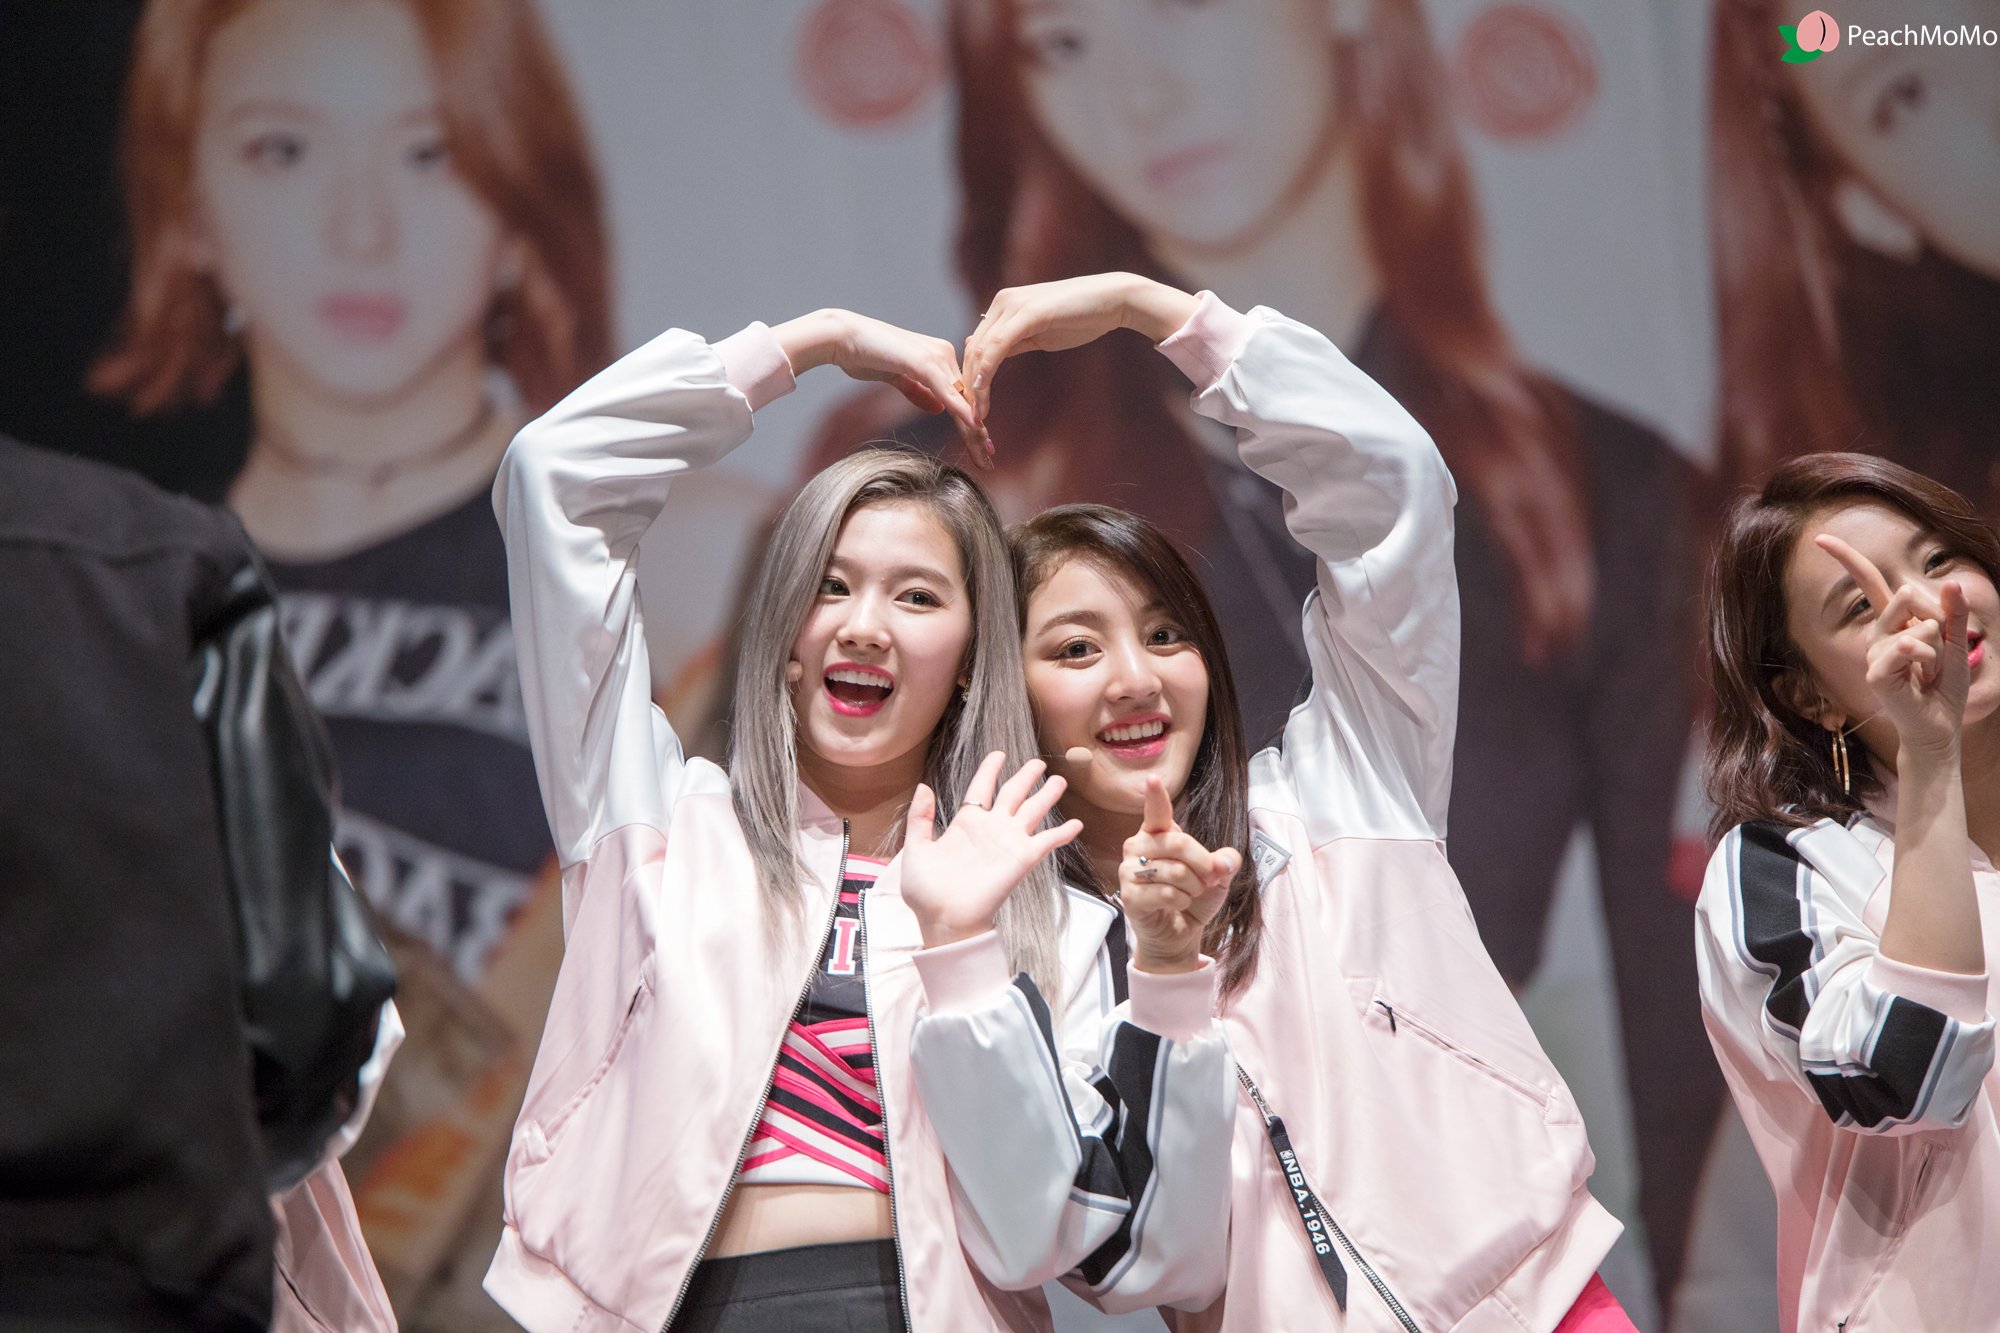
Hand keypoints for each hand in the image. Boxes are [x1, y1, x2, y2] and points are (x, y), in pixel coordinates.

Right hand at [772, 309, 987, 460]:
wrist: (841, 337)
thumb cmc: (864, 354)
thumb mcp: (897, 378)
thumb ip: (918, 391)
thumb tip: (937, 409)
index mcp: (939, 358)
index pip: (961, 398)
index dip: (971, 425)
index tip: (981, 450)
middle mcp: (944, 354)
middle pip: (967, 401)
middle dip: (978, 434)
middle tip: (989, 460)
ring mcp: (935, 356)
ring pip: (961, 399)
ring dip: (974, 429)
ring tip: (985, 453)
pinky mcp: (922, 360)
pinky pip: (946, 389)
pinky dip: (960, 408)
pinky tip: (974, 425)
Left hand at [902, 752, 1083, 948]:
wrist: (945, 919)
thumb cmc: (926, 891)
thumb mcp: (916, 849)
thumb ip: (920, 817)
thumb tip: (924, 786)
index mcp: (966, 823)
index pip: (981, 788)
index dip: (990, 770)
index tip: (999, 754)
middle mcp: (991, 828)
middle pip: (1013, 793)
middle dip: (1026, 777)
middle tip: (1039, 763)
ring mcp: (1009, 842)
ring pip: (1033, 810)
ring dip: (1047, 796)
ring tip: (1060, 781)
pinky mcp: (1022, 859)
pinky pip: (1047, 841)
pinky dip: (1062, 832)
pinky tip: (1077, 823)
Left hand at [960, 275, 1199, 424]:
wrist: (1112, 300)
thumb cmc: (1081, 317)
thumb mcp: (1040, 334)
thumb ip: (1014, 343)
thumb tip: (989, 358)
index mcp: (1004, 305)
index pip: (977, 344)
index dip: (970, 376)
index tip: (972, 405)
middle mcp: (1002, 301)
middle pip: (973, 349)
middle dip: (968, 385)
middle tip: (969, 416)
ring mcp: (1013, 305)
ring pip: (981, 350)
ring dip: (975, 385)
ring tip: (976, 414)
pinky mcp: (1027, 313)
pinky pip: (997, 347)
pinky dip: (987, 372)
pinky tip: (983, 393)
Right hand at [1118, 777, 1238, 974]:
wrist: (1180, 935)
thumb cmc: (1193, 898)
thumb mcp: (1218, 876)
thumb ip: (1225, 861)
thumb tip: (1225, 862)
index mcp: (1157, 835)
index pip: (1156, 812)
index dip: (1155, 796)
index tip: (1152, 780)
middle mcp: (1138, 848)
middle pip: (1179, 842)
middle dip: (1203, 864)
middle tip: (1209, 878)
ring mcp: (1130, 871)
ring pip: (1175, 871)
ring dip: (1193, 887)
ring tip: (1190, 894)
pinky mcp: (1130, 896)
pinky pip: (1166, 893)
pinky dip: (1182, 902)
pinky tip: (1177, 905)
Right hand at [1815, 534, 1969, 757]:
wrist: (1938, 727)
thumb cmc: (1943, 686)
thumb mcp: (1957, 642)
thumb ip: (1954, 613)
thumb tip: (1950, 582)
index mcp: (1892, 623)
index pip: (1868, 582)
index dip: (1845, 558)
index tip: (1820, 538)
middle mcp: (1878, 634)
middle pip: (1907, 595)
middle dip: (1938, 621)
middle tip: (1935, 656)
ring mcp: (1874, 653)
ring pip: (1919, 625)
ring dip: (1938, 649)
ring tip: (1929, 672)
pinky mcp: (1877, 672)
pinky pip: (1909, 646)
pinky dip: (1927, 660)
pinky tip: (1921, 679)